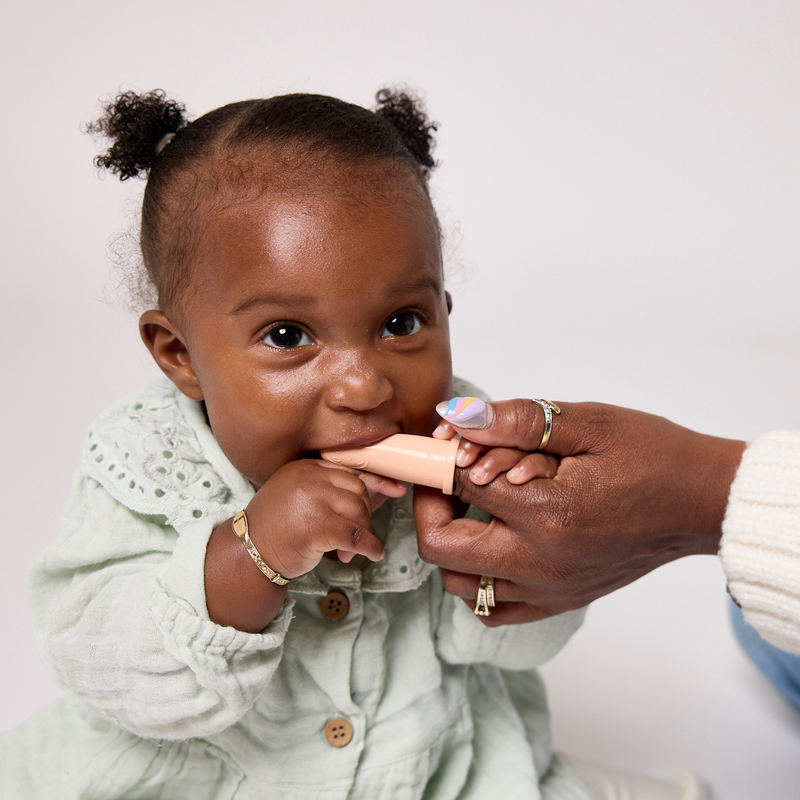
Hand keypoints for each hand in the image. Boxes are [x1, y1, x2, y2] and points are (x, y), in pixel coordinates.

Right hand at [205, 459, 404, 630]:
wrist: (248, 552)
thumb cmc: (276, 528)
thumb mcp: (300, 498)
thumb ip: (331, 491)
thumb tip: (380, 491)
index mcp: (306, 468)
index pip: (350, 470)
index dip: (377, 480)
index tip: (397, 488)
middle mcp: (309, 478)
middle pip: (358, 490)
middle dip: (364, 515)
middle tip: (354, 536)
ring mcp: (312, 500)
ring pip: (359, 512)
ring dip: (361, 534)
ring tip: (346, 551)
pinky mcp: (317, 526)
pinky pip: (356, 535)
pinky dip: (369, 547)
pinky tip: (371, 554)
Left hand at [415, 399, 744, 624]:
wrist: (700, 503)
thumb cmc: (652, 457)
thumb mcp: (589, 423)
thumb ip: (518, 421)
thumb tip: (460, 417)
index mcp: (547, 513)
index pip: (457, 486)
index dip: (440, 459)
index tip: (440, 444)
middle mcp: (542, 563)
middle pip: (441, 548)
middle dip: (427, 507)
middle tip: (442, 479)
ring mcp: (549, 590)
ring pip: (460, 585)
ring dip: (448, 544)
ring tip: (465, 509)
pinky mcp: (560, 601)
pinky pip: (493, 608)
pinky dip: (475, 580)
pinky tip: (488, 545)